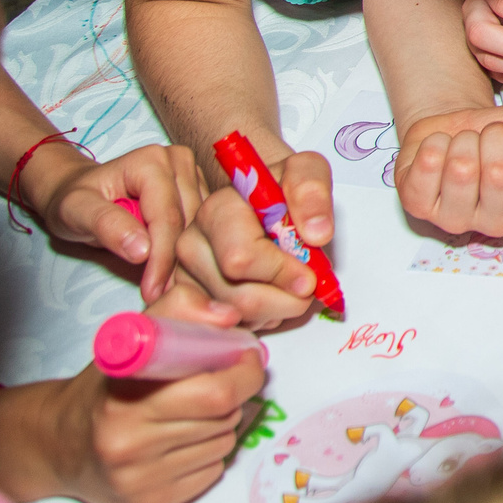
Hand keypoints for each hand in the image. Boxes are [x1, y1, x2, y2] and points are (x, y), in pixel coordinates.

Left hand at [29, 144, 206, 300]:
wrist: (77, 192)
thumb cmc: (74, 201)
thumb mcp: (76, 212)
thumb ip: (107, 226)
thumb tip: (142, 251)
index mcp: (152, 161)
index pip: (167, 217)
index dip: (161, 258)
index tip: (152, 292)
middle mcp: (179, 162)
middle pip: (188, 223)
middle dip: (173, 262)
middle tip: (158, 294)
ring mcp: (192, 174)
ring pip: (200, 227)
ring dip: (183, 260)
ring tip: (162, 285)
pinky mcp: (198, 190)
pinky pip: (201, 227)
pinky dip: (187, 252)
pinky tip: (170, 269)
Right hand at [53, 283, 268, 502]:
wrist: (58, 447)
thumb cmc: (104, 388)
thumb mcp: (131, 339)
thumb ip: (179, 311)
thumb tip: (229, 317)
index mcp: (126, 401)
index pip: (215, 392)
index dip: (244, 372)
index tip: (246, 357)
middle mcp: (130, 446)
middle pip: (225, 417)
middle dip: (236, 395)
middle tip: (223, 382)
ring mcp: (140, 481)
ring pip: (223, 444)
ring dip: (222, 423)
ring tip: (192, 413)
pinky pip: (211, 472)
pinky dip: (209, 453)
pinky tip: (182, 443)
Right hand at [174, 148, 333, 329]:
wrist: (262, 200)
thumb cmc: (281, 190)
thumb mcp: (306, 172)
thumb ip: (312, 192)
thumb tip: (316, 233)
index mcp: (216, 210)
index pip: (241, 259)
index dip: (281, 273)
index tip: (310, 276)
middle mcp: (192, 244)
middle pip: (239, 297)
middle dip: (283, 300)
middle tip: (304, 287)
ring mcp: (186, 276)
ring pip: (235, 317)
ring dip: (273, 311)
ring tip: (285, 286)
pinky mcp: (189, 301)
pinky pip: (224, 330)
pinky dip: (255, 321)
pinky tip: (267, 299)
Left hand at [395, 106, 502, 237]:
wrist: (453, 133)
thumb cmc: (496, 138)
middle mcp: (499, 221)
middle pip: (501, 172)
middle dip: (494, 135)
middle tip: (490, 133)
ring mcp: (457, 219)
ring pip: (463, 168)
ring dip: (464, 139)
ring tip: (465, 142)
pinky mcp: (419, 207)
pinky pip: (428, 165)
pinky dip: (435, 143)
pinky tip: (441, 148)